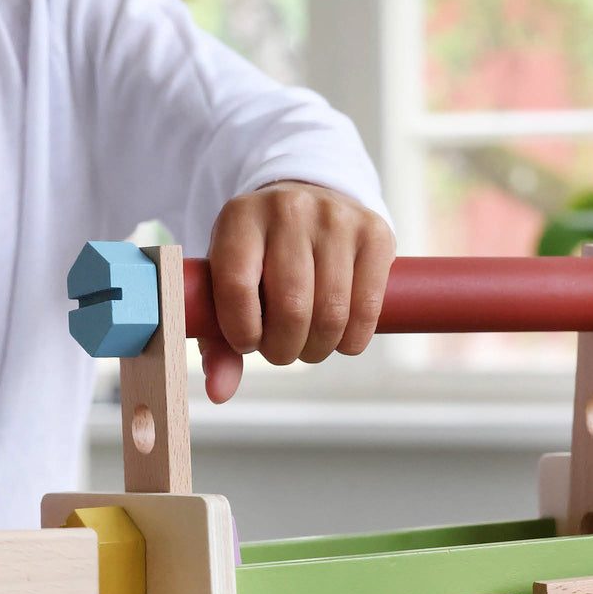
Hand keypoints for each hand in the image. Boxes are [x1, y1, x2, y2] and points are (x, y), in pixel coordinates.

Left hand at [200, 181, 394, 402]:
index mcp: (239, 218)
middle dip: (284, 349)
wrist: (306, 201)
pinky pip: (368, 307)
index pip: (237, 288)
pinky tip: (340, 338)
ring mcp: (335, 218)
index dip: (243, 332)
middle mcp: (288, 210)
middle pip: (291, 307)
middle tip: (281, 350)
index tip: (247, 341)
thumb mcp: (228, 282)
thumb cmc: (259, 256)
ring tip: (307, 344)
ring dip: (318, 348)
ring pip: (332, 313)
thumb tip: (221, 393)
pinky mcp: (374, 232)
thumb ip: (218, 341)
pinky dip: (353, 340)